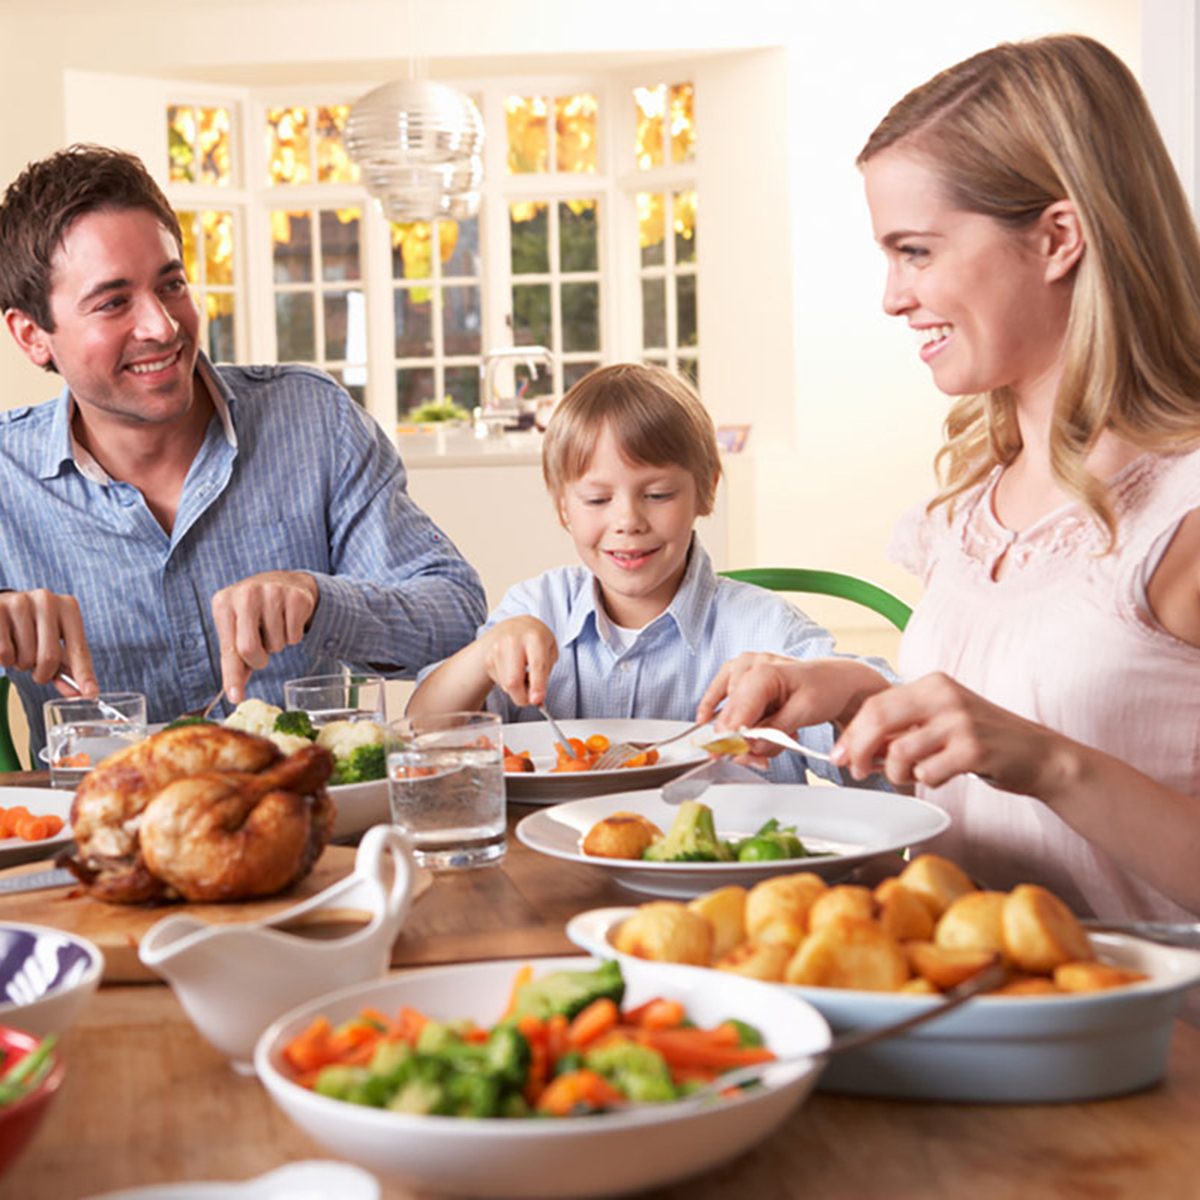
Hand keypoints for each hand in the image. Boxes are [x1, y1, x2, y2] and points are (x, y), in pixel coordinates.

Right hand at [0, 588, 97, 694]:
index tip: (90, 693)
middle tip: (37, 669)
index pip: (78, 649)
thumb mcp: (55, 641)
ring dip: (21, 663)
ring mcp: (20, 602)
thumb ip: (68, 667)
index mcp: (68, 607)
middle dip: (42, 673)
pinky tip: (6, 644)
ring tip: (19, 649)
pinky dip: (5, 660)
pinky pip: (4, 653)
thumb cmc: (34, 628)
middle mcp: (47, 601)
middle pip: (49, 658)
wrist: (2, 607)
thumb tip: (80, 693)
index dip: (83, 674)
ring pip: (24, 657)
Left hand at [211, 571, 318, 703]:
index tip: (236, 697)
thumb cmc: (255, 613)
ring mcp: (272, 592)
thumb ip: (234, 659)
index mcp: (223, 603)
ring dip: (278, 643)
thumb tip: (234, 694)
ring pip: (276, 643)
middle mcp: (245, 594)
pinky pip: (295, 636)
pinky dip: (293, 636)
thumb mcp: (237, 629)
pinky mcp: (296, 597)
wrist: (284, 583)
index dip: (232, 675)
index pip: (228, 648)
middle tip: (262, 652)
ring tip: (275, 626)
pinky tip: (288, 620)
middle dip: (259, 659)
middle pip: (249, 648)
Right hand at [477, 616, 557, 706]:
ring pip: (506, 685)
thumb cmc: (536, 639)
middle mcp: (513, 641)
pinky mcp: (488, 659)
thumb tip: (537, 700)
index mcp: (534, 637)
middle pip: (513, 680)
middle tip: (532, 700)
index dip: (537, 686)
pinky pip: (500, 682)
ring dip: (517, 690)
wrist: (513, 626)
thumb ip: (545, 674)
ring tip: (525, 675)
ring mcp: (496, 650)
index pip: (536, 665)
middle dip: (522, 698)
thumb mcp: (549, 650)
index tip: (537, 700)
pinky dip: (509, 684)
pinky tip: (514, 671)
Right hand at [697, 654, 890, 763]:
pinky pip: (719, 691)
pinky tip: (704, 718)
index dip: (732, 739)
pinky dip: (715, 707)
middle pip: (730, 715)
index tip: (729, 758)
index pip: (738, 712)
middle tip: (760, 760)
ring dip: (742, 731)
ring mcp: (744, 666)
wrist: (836, 679)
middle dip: (742, 742)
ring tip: (771, 737)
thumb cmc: (825, 689)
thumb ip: (774, 732)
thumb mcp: (805, 712)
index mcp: (765, 672)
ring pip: (726, 709)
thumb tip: (748, 748)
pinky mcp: (741, 672)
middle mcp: (750, 665)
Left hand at [831, 671, 1056, 793]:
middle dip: (860, 751)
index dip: (851, 733)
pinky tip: (943, 775)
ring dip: (898, 773)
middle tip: (857, 772)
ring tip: (913, 776)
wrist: (1040, 755)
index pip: (874, 704)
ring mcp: (960, 721)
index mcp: (931, 684)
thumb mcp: (940, 722)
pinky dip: (927, 781)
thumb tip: (855, 748)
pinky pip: (928, 772)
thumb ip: (902, 728)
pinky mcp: (974, 748)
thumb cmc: (983, 741)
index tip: (839, 756)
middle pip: (879, 720)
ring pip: (900, 752)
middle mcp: (943, 695)